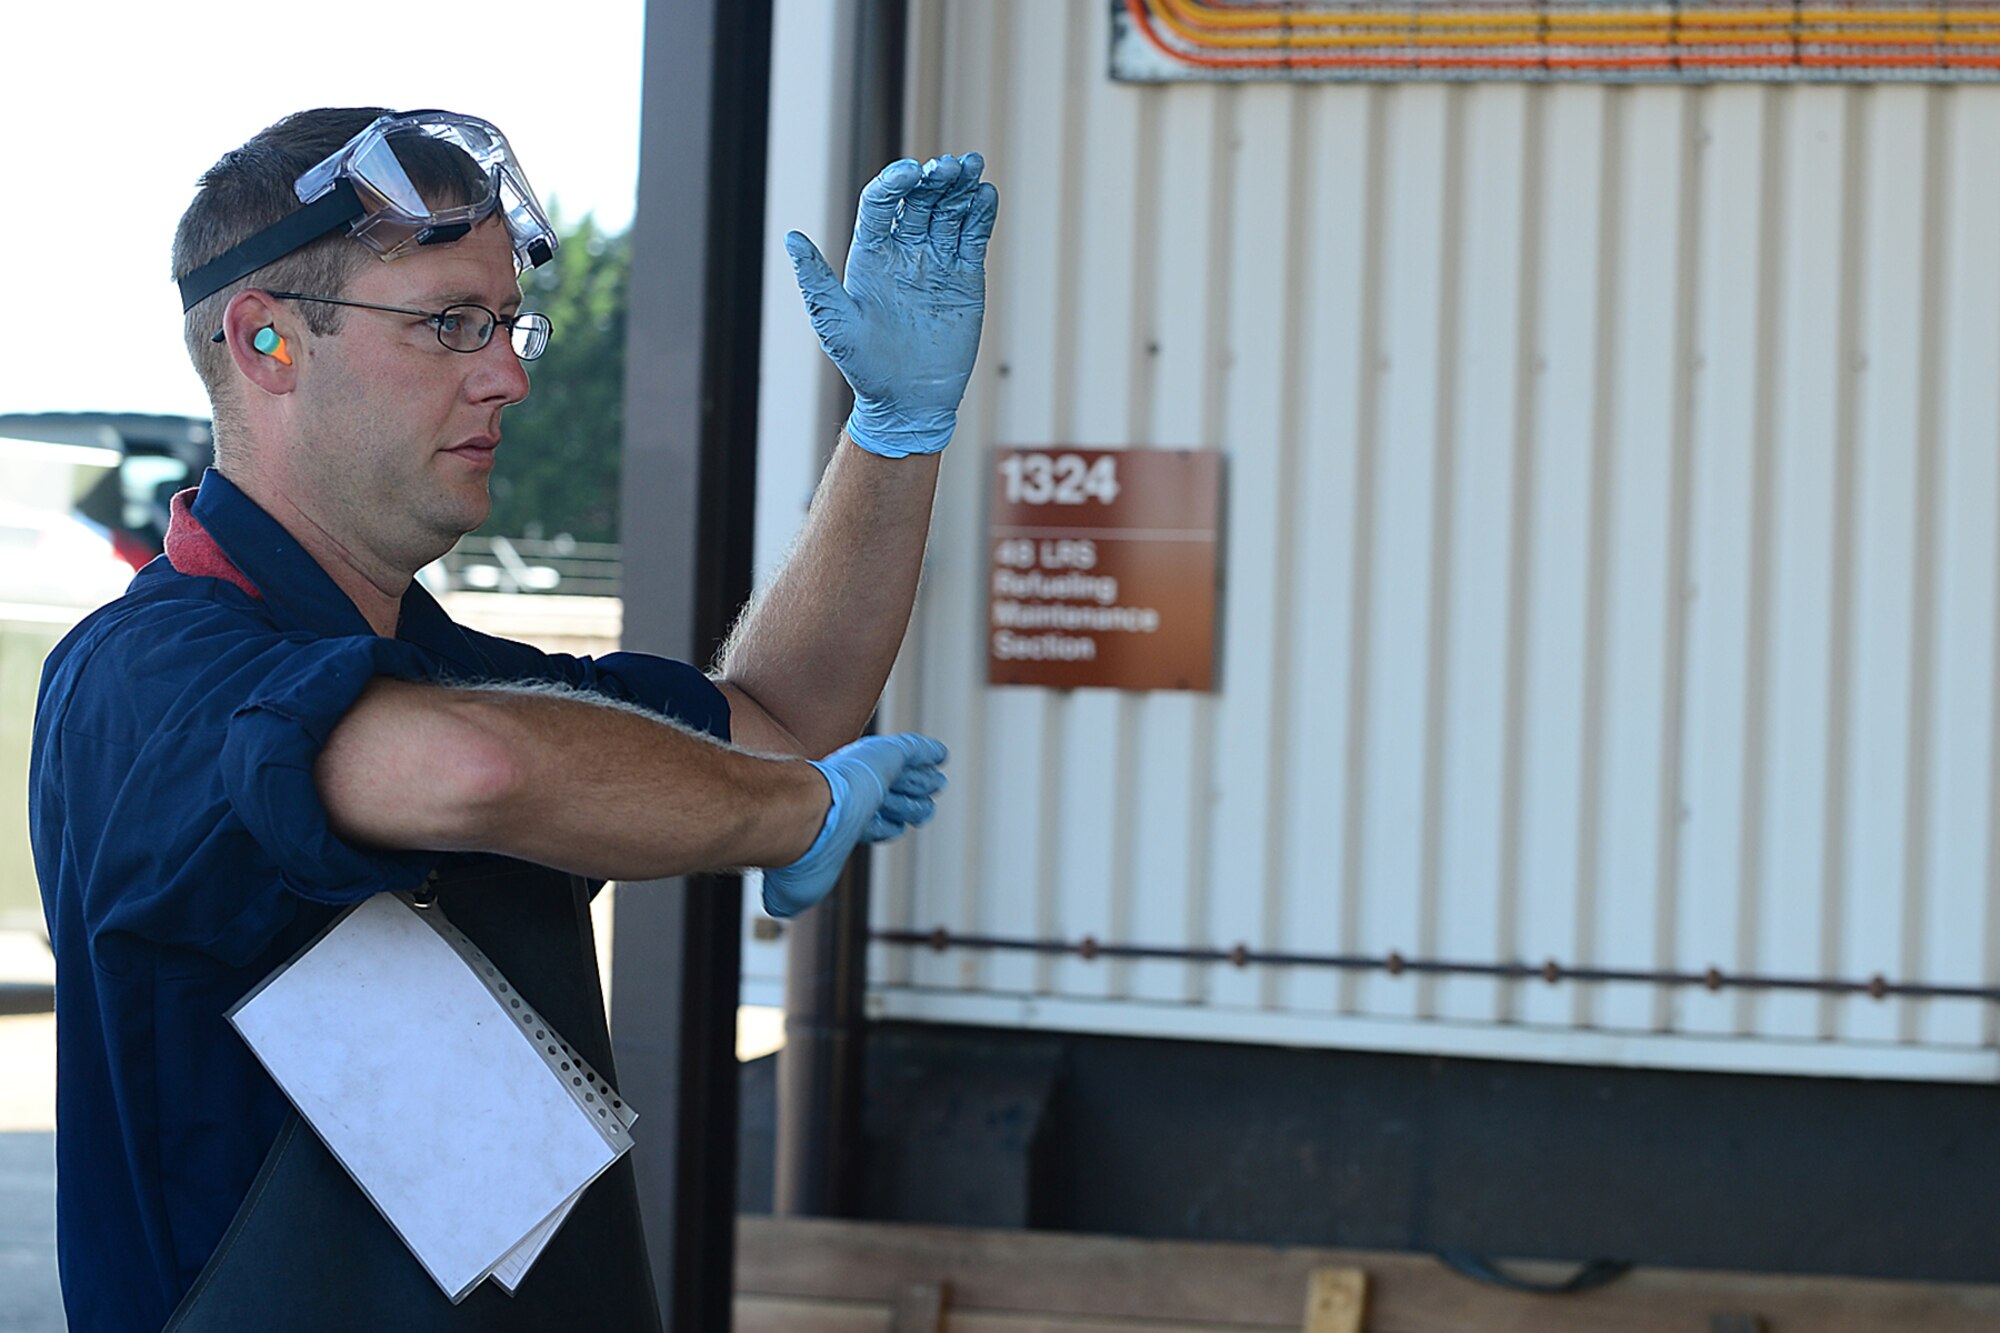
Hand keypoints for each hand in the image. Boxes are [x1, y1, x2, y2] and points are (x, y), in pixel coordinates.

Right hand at [759, 733, 948, 917]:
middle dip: (908, 804)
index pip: (868, 822)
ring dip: (922, 781)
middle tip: (924, 809)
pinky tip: (939, 755)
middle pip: (890, 800)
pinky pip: (913, 751)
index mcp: (838, 821)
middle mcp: (853, 795)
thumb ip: (791, 898)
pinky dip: (928, 753)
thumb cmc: (803, 851)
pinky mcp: (885, 754)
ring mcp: (869, 773)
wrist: (805, 814)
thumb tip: (778, 911)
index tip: (895, 827)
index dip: (885, 825)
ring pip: (905, 777)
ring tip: (936, 783)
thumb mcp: (797, 889)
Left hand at [785, 153, 998, 457]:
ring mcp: (936, 261)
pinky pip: (973, 237)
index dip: (895, 182)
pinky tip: (986, 195)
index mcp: (870, 254)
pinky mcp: (965, 277)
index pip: (881, 203)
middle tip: (949, 166)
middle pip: (920, 199)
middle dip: (934, 178)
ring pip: (950, 211)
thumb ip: (815, 279)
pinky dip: (981, 214)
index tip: (911, 171)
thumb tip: (790, 237)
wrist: (909, 402)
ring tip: (972, 166)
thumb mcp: (834, 323)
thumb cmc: (865, 367)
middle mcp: (904, 251)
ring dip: (961, 186)